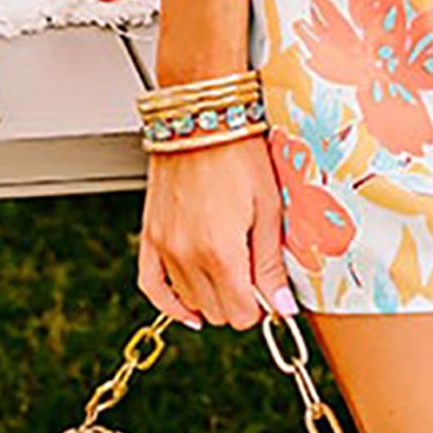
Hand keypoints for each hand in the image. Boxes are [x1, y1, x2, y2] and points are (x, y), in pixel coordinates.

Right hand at [137, 133, 299, 330]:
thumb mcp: (267, 208)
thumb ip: (270, 264)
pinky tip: (188, 308)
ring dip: (212, 297)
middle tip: (253, 274)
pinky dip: (170, 303)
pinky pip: (151, 287)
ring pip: (189, 303)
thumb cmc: (238, 154)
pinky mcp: (150, 236)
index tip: (269, 288)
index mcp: (220, 251)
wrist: (201, 118)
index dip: (261, 305)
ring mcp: (163, 247)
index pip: (241, 314)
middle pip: (217, 313)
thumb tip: (283, 306)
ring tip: (229, 270)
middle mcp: (186, 256)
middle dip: (239, 301)